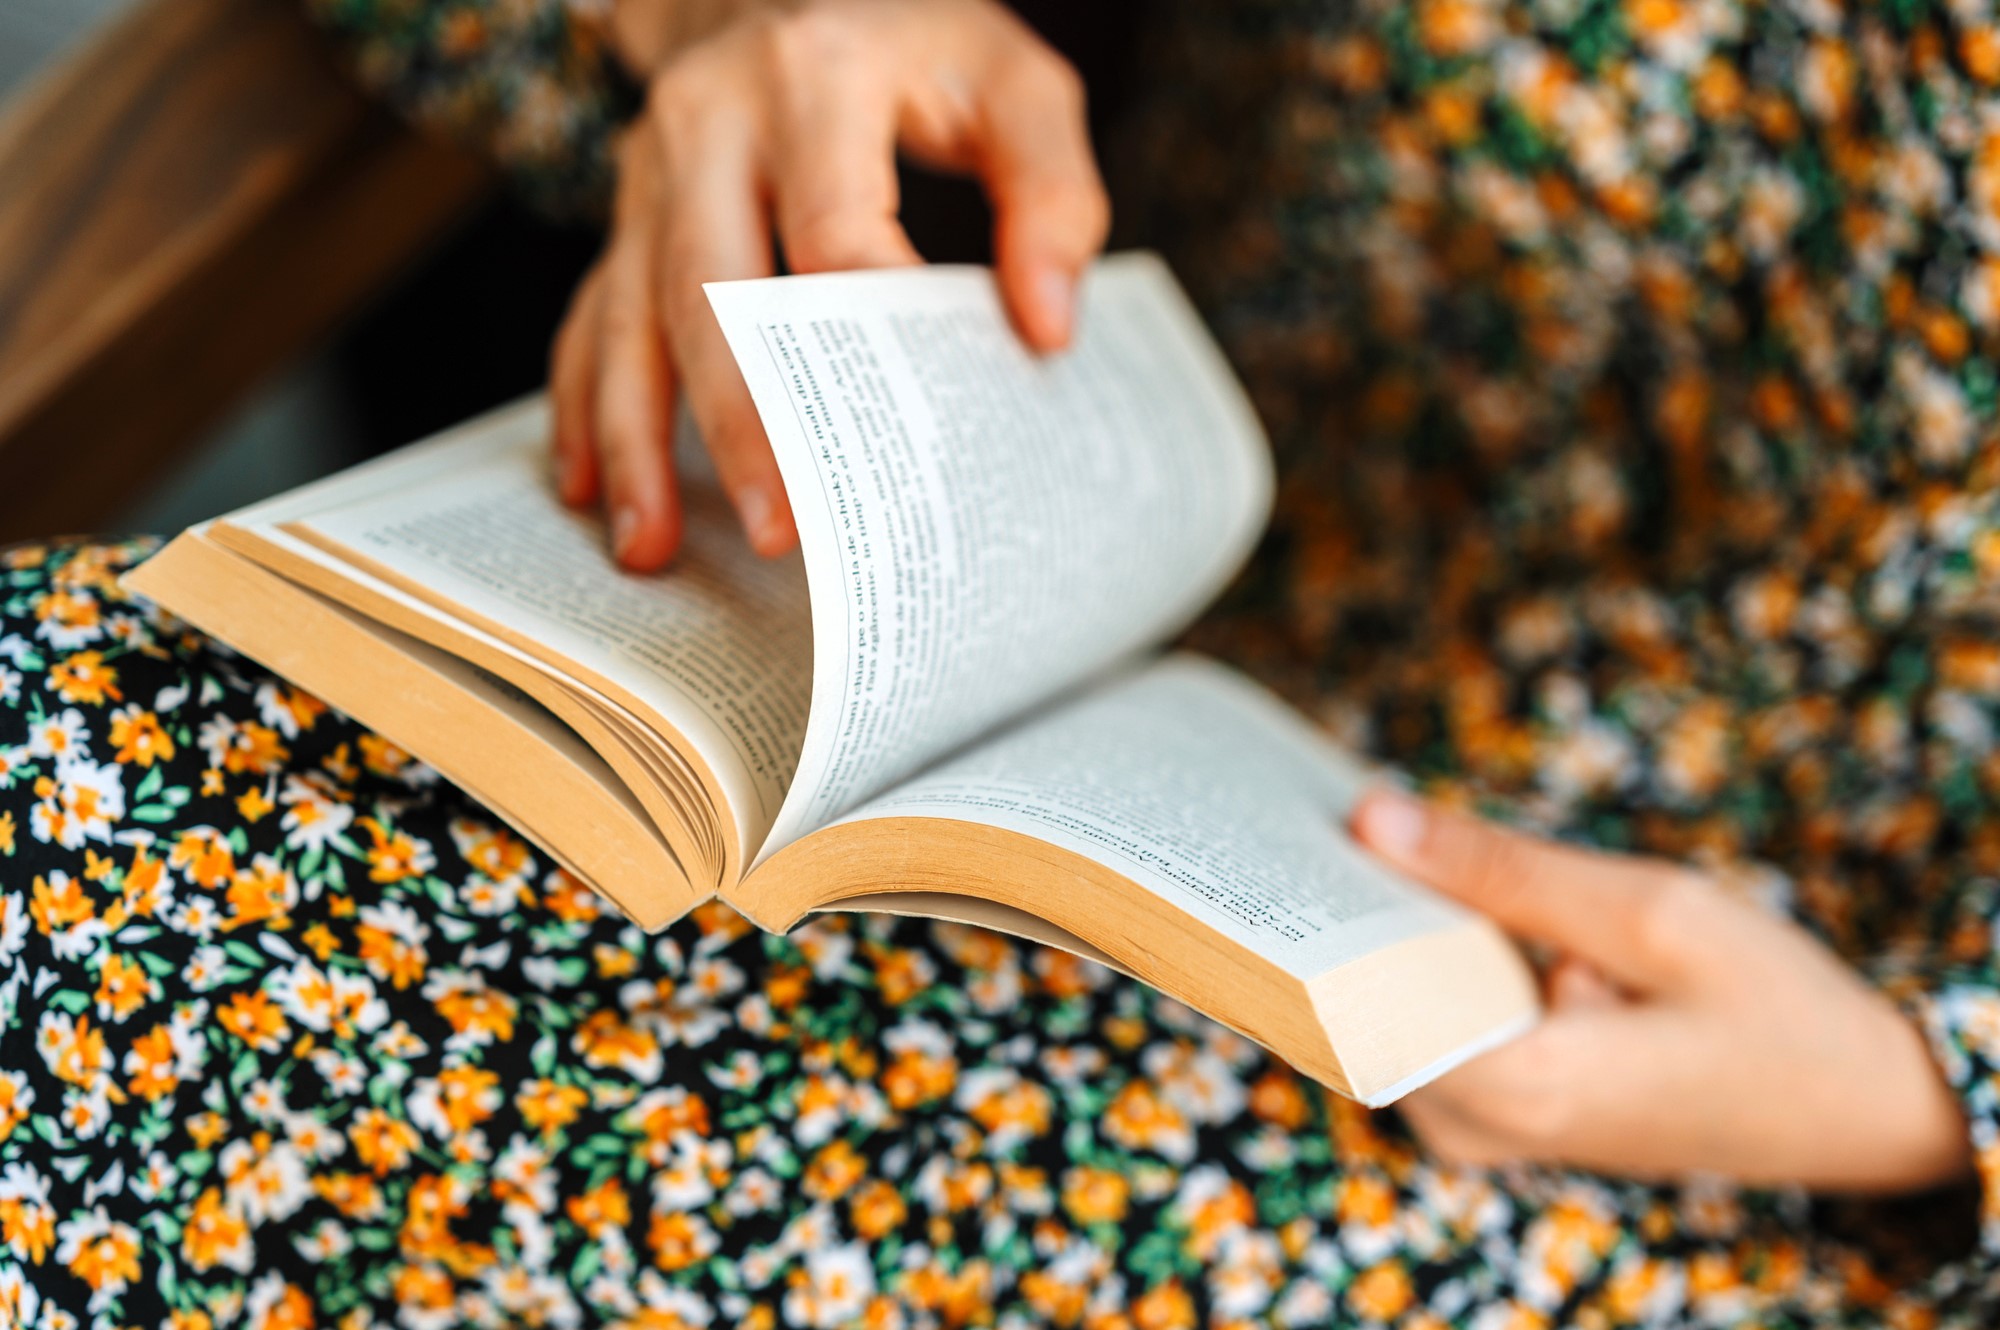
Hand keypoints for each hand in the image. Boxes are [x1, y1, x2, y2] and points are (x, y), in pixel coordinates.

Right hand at [551, 0, 1110, 569]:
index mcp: (813, 78)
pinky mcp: (625, 212)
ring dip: (637, 436)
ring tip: (649, 544)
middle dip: (742, 421)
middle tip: (782, 531)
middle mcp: (710, 118)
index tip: (908, 432)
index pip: (837, 229)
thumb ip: (1050, 191)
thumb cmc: (916, 42)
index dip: (869, 334)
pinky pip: (590, 313)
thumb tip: (1045, 328)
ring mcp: (650, 169)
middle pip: (713, 290)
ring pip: (630, 313)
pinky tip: (588, 487)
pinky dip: (584, 403)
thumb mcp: (1011, 80)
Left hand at [1351, 790, 1972, 1193]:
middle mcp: (1484, 1129)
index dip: (1315, 911)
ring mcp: (1491, 1130)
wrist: (1864, 1105)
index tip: (1273, 829)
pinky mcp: (1506, 1111)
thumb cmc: (1776, 1011)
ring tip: (1360, 829)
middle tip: (1311, 806)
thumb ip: (1502, 869)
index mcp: (1516, 1089)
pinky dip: (1429, 958)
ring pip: (1397, 1013)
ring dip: (1387, 927)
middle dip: (1345, 907)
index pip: (1355, 1003)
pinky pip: (1435, 1025)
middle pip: (1366, 1007)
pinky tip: (1422, 882)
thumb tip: (1371, 818)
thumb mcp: (1647, 910)